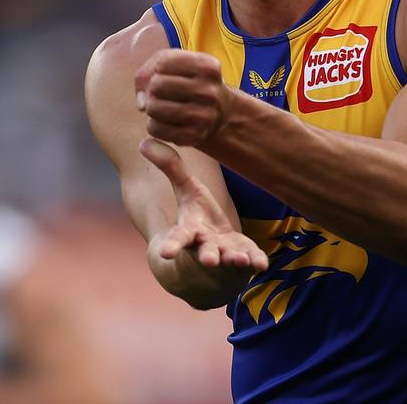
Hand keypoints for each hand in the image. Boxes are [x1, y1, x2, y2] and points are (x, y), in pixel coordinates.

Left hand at [134, 49, 234, 147]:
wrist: (220, 111)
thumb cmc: (191, 81)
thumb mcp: (177, 63)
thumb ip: (150, 69)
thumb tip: (141, 103)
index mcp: (208, 68)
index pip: (162, 63)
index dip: (157, 68)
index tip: (166, 73)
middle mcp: (209, 92)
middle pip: (157, 85)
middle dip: (151, 88)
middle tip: (159, 93)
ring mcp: (204, 116)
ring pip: (154, 108)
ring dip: (150, 107)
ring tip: (159, 106)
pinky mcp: (195, 136)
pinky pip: (155, 129)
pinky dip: (153, 125)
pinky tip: (163, 121)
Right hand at [140, 138, 267, 272]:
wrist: (213, 254)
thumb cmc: (197, 217)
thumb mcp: (186, 191)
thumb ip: (171, 168)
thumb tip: (144, 141)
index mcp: (190, 232)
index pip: (179, 238)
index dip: (172, 246)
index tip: (166, 253)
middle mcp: (206, 247)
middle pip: (205, 253)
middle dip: (207, 257)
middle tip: (208, 260)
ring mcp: (226, 256)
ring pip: (230, 260)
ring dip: (235, 260)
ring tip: (240, 259)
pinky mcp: (245, 257)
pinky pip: (252, 261)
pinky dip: (256, 262)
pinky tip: (261, 264)